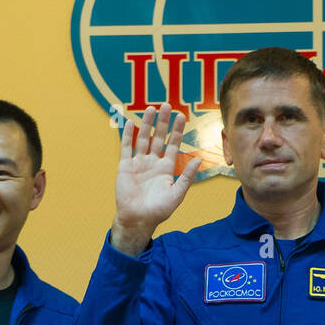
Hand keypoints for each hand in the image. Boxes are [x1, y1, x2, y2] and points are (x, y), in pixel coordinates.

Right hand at [111, 103, 199, 254]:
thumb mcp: (176, 194)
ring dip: (146, 124)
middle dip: (162, 122)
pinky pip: (126, 148)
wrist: (138, 220)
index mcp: (166, 168)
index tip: (181, 116)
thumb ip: (187, 177)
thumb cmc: (158, 210)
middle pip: (158, 137)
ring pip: (143, 138)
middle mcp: (152, 162)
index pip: (173, 144)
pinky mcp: (125, 166)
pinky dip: (127, 135)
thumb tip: (199, 159)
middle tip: (166, 105)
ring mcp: (138, 163)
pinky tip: (129, 122)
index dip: (177, 131)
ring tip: (150, 108)